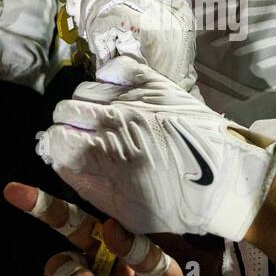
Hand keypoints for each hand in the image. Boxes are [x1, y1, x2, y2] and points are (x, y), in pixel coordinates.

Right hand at [36, 56, 275, 240]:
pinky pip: (114, 67)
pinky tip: (119, 94)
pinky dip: (110, 78)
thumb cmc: (173, 204)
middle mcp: (110, 123)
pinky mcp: (152, 82)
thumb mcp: (122, 208)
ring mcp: (132, 98)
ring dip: (89, 102)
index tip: (67, 150)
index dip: (57, 146)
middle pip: (64, 110)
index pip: (53, 138)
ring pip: (85, 89)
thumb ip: (85, 180)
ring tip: (106, 115)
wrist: (222, 180)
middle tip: (86, 133)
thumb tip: (59, 156)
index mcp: (100, 158)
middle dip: (69, 124)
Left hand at [66, 0, 197, 90]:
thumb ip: (115, 12)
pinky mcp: (153, 30)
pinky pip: (113, 17)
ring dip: (93, 14)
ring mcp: (166, 15)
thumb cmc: (150, 71)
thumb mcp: (136, 36)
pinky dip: (98, 30)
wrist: (171, 100)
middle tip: (82, 18)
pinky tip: (100, 47)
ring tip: (91, 36)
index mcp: (173, 1)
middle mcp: (173, 3)